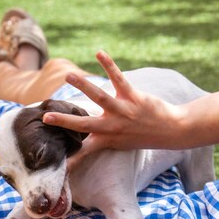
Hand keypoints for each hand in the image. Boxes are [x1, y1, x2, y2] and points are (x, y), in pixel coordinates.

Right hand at [42, 51, 184, 168]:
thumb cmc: (141, 136)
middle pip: (83, 124)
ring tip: (68, 75)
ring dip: (83, 85)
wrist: (171, 130)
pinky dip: (108, 65)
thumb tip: (82, 141)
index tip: (57, 165)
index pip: (84, 150)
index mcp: (107, 139)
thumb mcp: (119, 143)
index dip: (71, 159)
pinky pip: (118, 78)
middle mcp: (112, 126)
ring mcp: (122, 111)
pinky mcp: (133, 96)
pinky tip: (99, 53)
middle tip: (47, 117)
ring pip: (99, 97)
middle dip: (64, 121)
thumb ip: (100, 139)